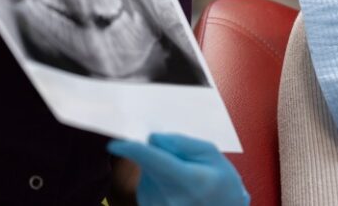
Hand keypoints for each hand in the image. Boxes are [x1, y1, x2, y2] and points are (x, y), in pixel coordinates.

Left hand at [107, 134, 248, 205]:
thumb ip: (182, 142)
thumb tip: (152, 139)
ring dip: (159, 168)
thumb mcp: (211, 154)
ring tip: (185, 180)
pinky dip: (157, 180)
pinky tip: (177, 190)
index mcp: (188, 181)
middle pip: (150, 164)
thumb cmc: (222, 183)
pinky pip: (147, 184)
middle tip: (185, 161)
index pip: (154, 161)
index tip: (115, 145)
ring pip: (147, 173)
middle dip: (160, 154)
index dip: (133, 151)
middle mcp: (169, 198)